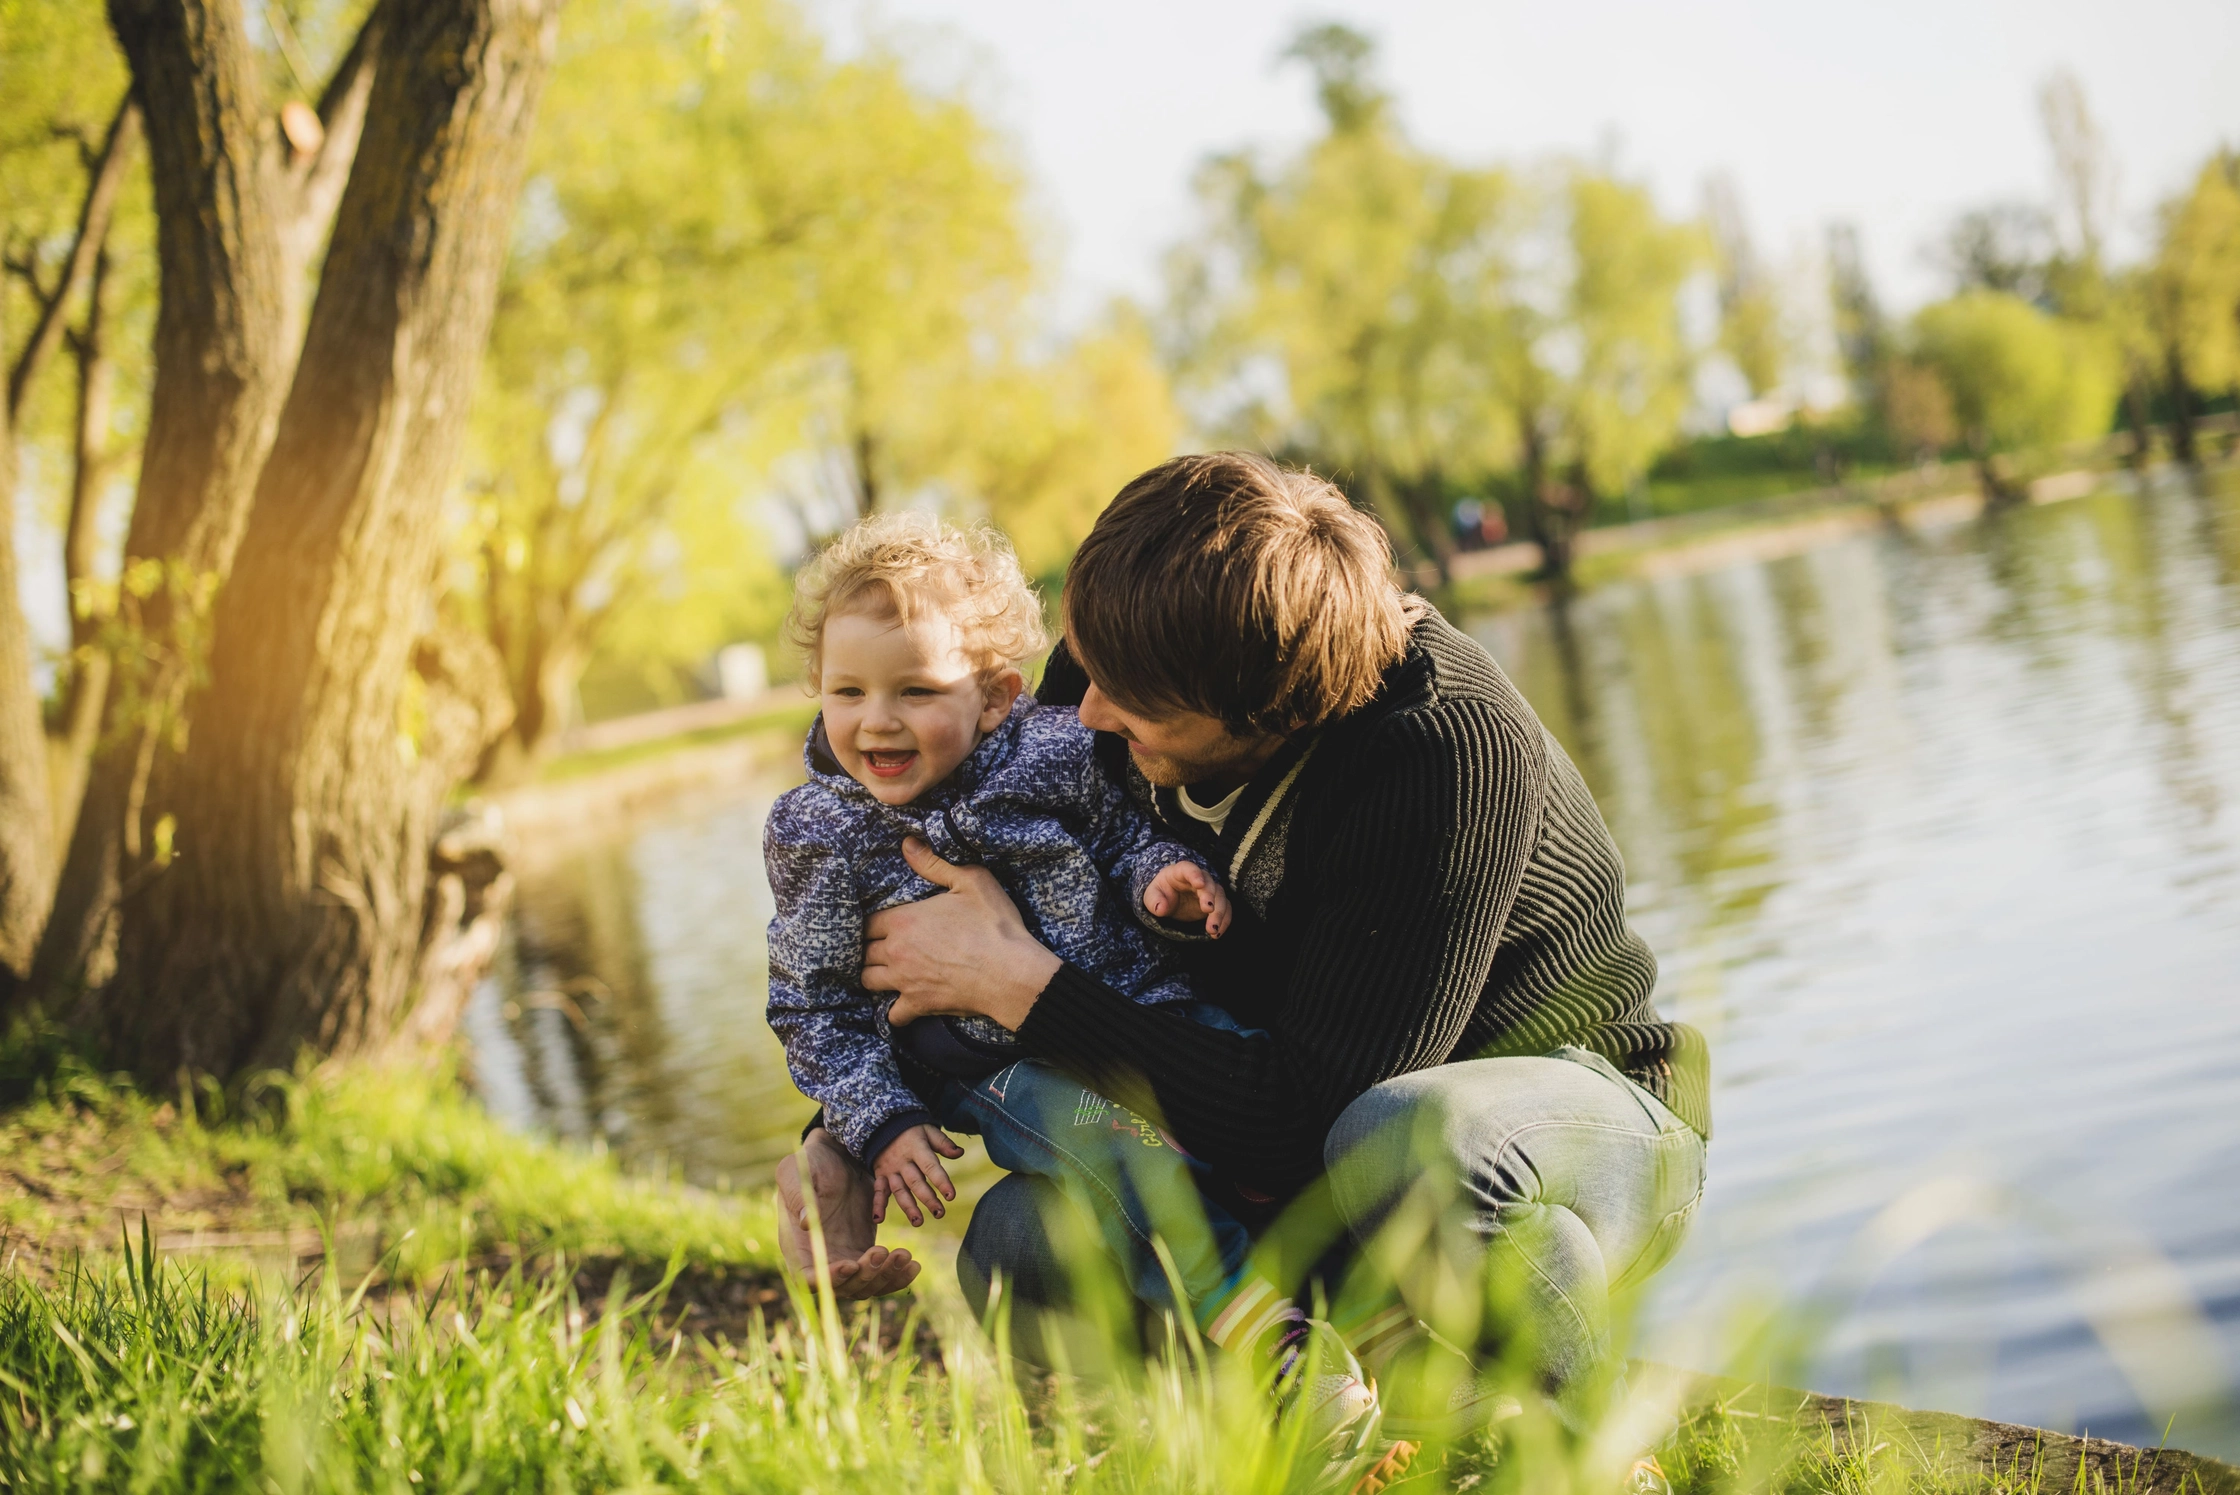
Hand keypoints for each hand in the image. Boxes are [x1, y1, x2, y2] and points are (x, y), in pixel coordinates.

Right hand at [774, 1129, 920, 1298]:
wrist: (837, 1157)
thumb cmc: (810, 1162)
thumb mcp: (796, 1172)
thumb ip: (798, 1196)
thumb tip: (805, 1224)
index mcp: (799, 1247)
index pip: (809, 1279)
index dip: (830, 1279)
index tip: (851, 1264)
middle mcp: (821, 1261)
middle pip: (844, 1288)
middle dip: (866, 1276)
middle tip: (883, 1250)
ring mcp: (844, 1259)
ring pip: (867, 1286)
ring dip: (886, 1277)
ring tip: (904, 1255)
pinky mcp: (864, 1253)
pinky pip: (881, 1275)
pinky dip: (897, 1275)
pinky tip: (913, 1264)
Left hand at [865, 838, 1061, 1031]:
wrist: (1012, 972)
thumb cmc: (994, 925)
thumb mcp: (971, 881)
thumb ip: (934, 863)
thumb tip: (907, 844)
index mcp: (903, 920)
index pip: (866, 922)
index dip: (870, 923)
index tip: (877, 924)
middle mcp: (896, 951)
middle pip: (863, 951)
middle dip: (868, 948)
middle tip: (879, 946)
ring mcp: (904, 981)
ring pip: (868, 980)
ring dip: (873, 974)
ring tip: (882, 971)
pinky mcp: (919, 1005)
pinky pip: (892, 1015)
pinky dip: (893, 1011)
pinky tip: (899, 1005)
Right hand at [871, 1123, 964, 1225]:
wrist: (881, 1125)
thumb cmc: (911, 1130)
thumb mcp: (928, 1130)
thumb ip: (943, 1143)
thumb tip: (960, 1153)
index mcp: (917, 1149)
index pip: (931, 1167)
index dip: (941, 1181)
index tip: (951, 1196)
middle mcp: (903, 1161)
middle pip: (915, 1182)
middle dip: (927, 1199)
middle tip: (939, 1213)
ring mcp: (890, 1170)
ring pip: (899, 1190)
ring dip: (908, 1207)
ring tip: (918, 1222)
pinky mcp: (880, 1175)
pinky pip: (878, 1191)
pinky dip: (877, 1205)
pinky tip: (878, 1220)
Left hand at [1143, 861, 1232, 936]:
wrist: (1169, 900)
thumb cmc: (1160, 893)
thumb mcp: (1151, 897)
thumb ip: (1154, 901)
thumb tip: (1161, 908)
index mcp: (1180, 872)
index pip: (1189, 869)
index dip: (1195, 874)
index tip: (1200, 884)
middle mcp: (1199, 878)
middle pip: (1209, 884)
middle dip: (1210, 896)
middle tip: (1208, 910)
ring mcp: (1209, 890)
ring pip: (1220, 897)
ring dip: (1219, 913)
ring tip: (1213, 930)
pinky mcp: (1216, 902)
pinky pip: (1226, 909)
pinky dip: (1224, 920)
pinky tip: (1218, 933)